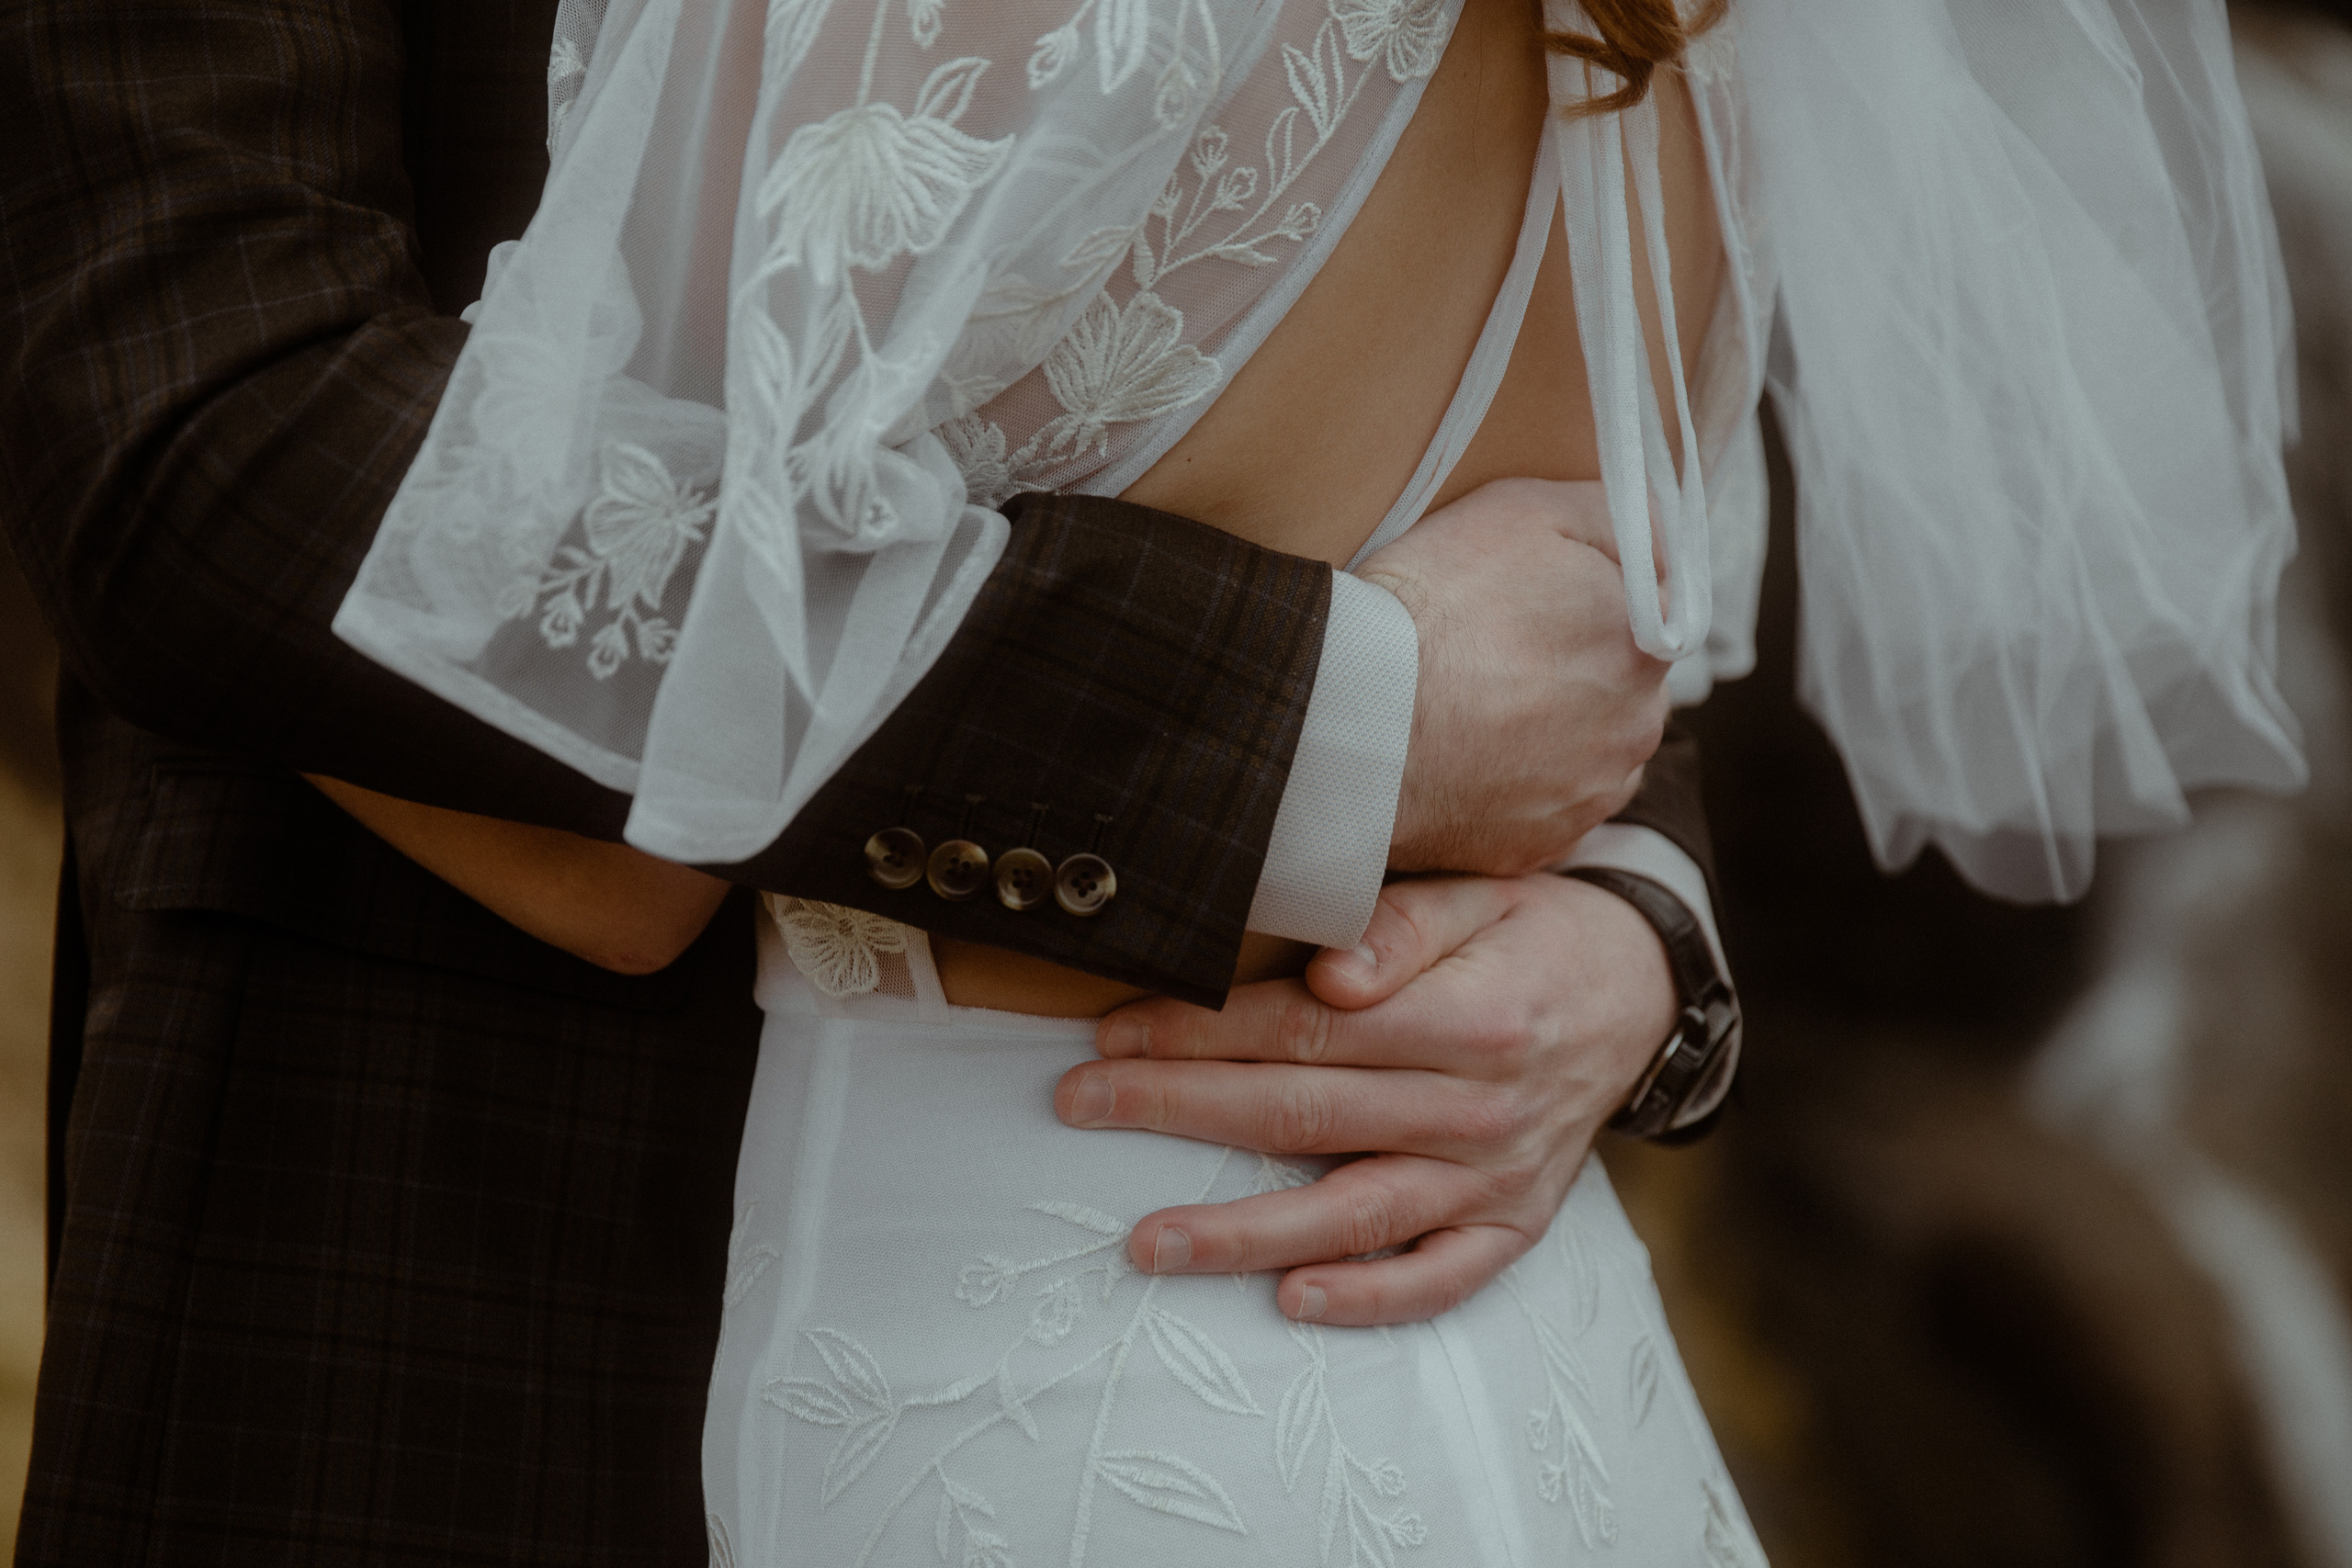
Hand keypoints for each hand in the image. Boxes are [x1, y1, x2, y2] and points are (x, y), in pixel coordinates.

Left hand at [1052, 872, 1675, 1324]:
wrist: (1642, 995)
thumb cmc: (1534, 935)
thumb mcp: (1482, 895)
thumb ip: (1400, 928)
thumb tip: (1329, 972)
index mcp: (1468, 1017)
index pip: (1305, 1030)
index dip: (1201, 1031)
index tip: (1113, 1030)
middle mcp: (1481, 1107)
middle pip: (1305, 1116)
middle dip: (1180, 1109)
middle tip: (1081, 1106)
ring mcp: (1497, 1178)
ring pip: (1353, 1214)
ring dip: (1244, 1233)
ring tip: (1149, 1242)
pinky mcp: (1512, 1225)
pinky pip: (1438, 1277)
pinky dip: (1369, 1298)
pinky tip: (1291, 1303)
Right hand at [1361, 478, 1669, 875]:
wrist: (1355, 717)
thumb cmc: (1434, 606)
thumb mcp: (1524, 509)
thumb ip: (1615, 514)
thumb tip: (1657, 528)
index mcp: (1645, 642)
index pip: (1647, 615)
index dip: (1587, 601)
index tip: (1535, 601)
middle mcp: (1636, 727)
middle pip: (1619, 690)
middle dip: (1575, 673)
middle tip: (1495, 654)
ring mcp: (1589, 795)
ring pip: (1587, 755)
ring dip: (1551, 736)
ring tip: (1475, 713)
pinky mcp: (1539, 846)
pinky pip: (1541, 811)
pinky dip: (1514, 789)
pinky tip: (1465, 761)